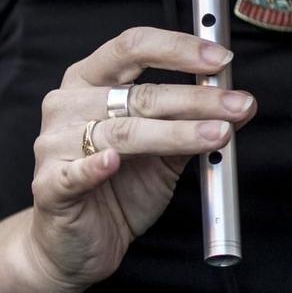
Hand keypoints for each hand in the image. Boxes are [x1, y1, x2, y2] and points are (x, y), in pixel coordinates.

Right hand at [27, 27, 255, 289]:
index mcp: (88, 82)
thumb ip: (193, 122)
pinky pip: (75, 173)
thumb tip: (242, 102)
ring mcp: (53, 145)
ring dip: (175, 133)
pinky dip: (95, 166)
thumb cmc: (117, 189)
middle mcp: (66, 105)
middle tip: (237, 104)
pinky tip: (114, 162)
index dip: (178, 49)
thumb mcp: (163, 151)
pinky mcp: (49, 186)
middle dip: (194, 99)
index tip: (220, 60)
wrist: (80, 243)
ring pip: (121, 133)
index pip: (131, 48)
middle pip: (136, 94)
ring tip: (218, 135)